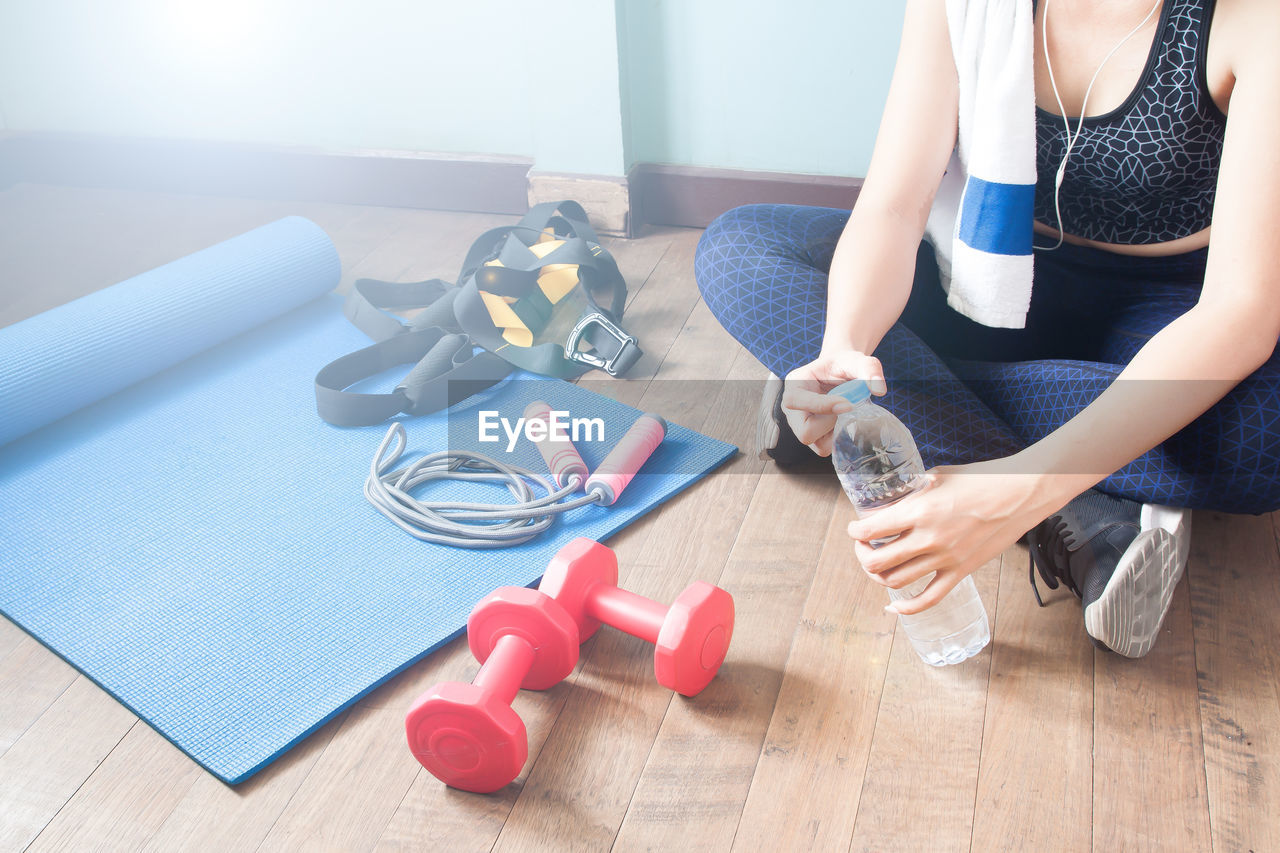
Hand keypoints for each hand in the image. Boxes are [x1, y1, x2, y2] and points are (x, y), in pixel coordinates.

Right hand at [782, 350, 886, 455]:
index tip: (848, 404)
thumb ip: (868, 368)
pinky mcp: (814, 438)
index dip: (822, 406)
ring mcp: (801, 426)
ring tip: (846, 413)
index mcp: (794, 385)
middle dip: (831, 424)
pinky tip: (845, 421)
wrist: (840, 374)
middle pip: (804, 432)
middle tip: (846, 408)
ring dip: (837, 431)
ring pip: (817, 444)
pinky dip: (839, 438)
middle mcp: (792, 409)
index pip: (795, 401)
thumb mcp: (855, 360)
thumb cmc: (843, 366)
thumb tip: (879, 390)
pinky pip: (825, 448)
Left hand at [847, 460, 1055, 613]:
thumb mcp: (938, 476)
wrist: (1020, 494)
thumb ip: (913, 490)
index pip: (871, 529)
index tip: (855, 528)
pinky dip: (907, 608)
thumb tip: (893, 498)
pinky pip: (928, 599)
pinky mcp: (961, 572)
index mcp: (920, 510)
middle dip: (861, 555)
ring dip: (878, 576)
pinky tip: (893, 608)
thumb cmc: (981, 479)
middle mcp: (929, 538)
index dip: (855, 532)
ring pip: (896, 581)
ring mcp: (945, 558)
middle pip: (877, 561)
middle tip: (862, 546)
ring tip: (877, 565)